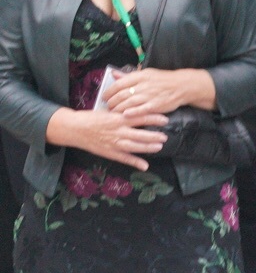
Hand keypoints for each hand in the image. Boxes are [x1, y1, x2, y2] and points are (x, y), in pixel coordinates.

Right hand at [46, 107, 167, 171]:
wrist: (74, 128)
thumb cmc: (92, 117)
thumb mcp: (108, 111)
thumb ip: (123, 111)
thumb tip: (137, 107)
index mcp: (118, 118)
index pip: (140, 117)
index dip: (153, 119)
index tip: (165, 119)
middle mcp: (118, 131)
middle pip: (140, 134)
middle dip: (154, 136)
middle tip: (165, 136)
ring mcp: (114, 142)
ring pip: (135, 146)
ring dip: (148, 148)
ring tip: (159, 147)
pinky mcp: (109, 152)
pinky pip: (124, 158)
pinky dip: (135, 162)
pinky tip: (145, 165)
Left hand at [106, 68, 202, 118]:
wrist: (182, 86)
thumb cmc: (163, 80)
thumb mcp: (146, 73)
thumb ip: (129, 75)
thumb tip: (113, 74)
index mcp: (140, 76)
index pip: (119, 84)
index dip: (109, 91)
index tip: (104, 97)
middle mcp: (143, 86)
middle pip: (121, 95)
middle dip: (111, 102)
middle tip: (108, 106)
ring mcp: (149, 96)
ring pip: (128, 103)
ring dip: (118, 109)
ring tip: (113, 112)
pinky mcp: (155, 105)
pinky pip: (140, 110)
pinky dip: (131, 113)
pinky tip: (125, 115)